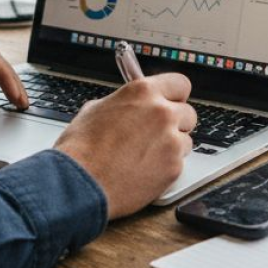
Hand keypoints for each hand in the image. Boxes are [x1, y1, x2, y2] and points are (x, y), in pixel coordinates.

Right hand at [53, 73, 195, 218]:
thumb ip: (125, 104)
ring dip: (172, 147)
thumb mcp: (97, 109)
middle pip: (188, 113)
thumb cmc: (81, 149)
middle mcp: (162, 112)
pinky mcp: (174, 167)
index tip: (170, 102)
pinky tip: (144, 171)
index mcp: (143, 92)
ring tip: (146, 156)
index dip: (174, 96)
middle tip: (157, 134)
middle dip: (175, 123)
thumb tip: (132, 106)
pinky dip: (166, 168)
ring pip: (186, 140)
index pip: (180, 84)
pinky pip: (179, 163)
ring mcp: (171, 140)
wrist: (79, 183)